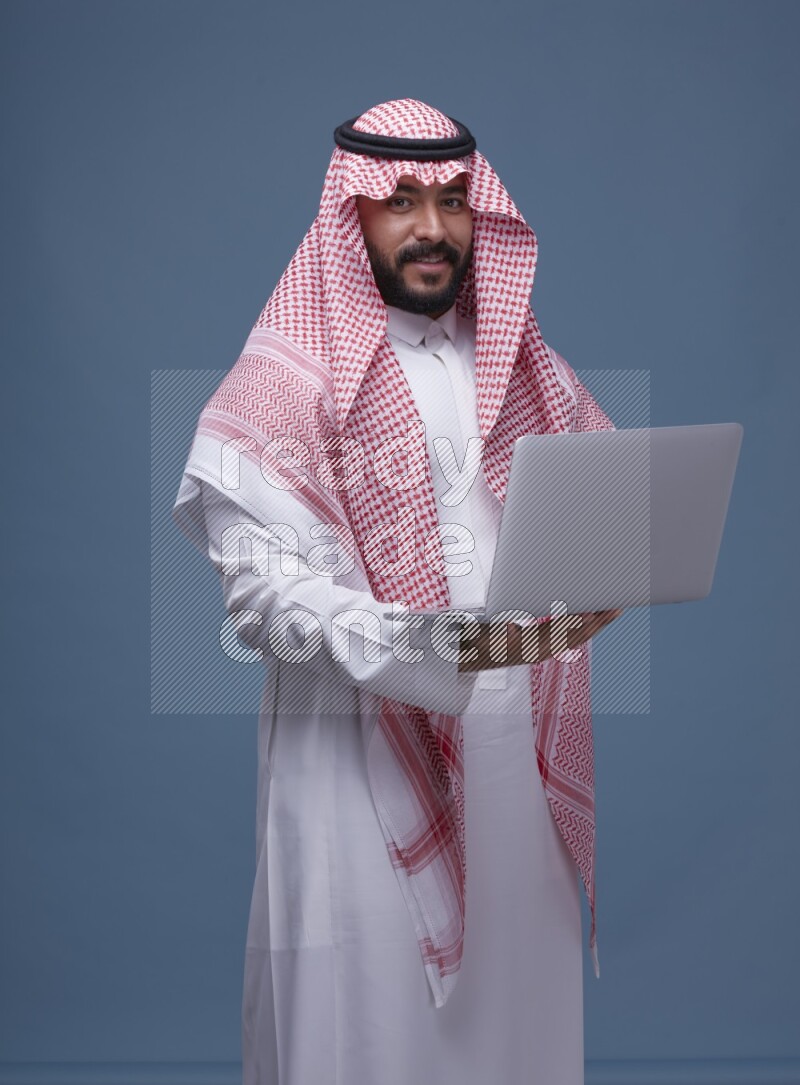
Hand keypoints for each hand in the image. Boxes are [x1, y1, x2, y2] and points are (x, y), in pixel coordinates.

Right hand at [458, 608, 623, 671]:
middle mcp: (544, 650)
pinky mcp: (550, 645)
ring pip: (580, 636)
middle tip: (616, 606)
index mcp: (530, 646)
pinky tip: (601, 615)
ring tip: (617, 608)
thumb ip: (495, 631)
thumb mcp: (481, 635)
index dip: (576, 623)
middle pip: (576, 635)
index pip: (558, 633)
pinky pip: (575, 636)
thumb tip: (511, 626)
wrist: (477, 654)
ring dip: (599, 623)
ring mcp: (549, 648)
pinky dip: (590, 625)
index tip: (590, 612)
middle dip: (597, 621)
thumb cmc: (479, 640)